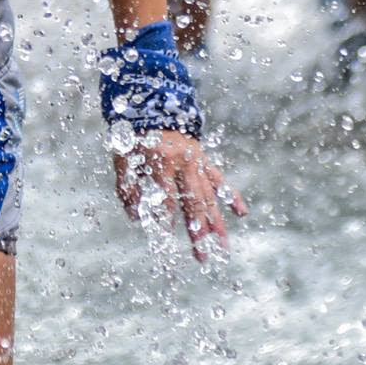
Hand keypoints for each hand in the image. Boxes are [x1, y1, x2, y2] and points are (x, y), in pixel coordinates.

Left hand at [114, 131, 245, 261]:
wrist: (152, 108)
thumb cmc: (133, 137)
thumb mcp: (122, 159)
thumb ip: (126, 187)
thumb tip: (135, 217)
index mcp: (161, 163)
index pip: (165, 199)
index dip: (165, 219)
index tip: (166, 239)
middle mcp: (184, 164)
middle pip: (193, 204)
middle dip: (198, 232)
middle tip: (203, 256)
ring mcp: (197, 163)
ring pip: (210, 197)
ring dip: (217, 224)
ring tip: (223, 247)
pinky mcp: (205, 160)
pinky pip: (220, 180)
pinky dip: (231, 196)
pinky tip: (242, 212)